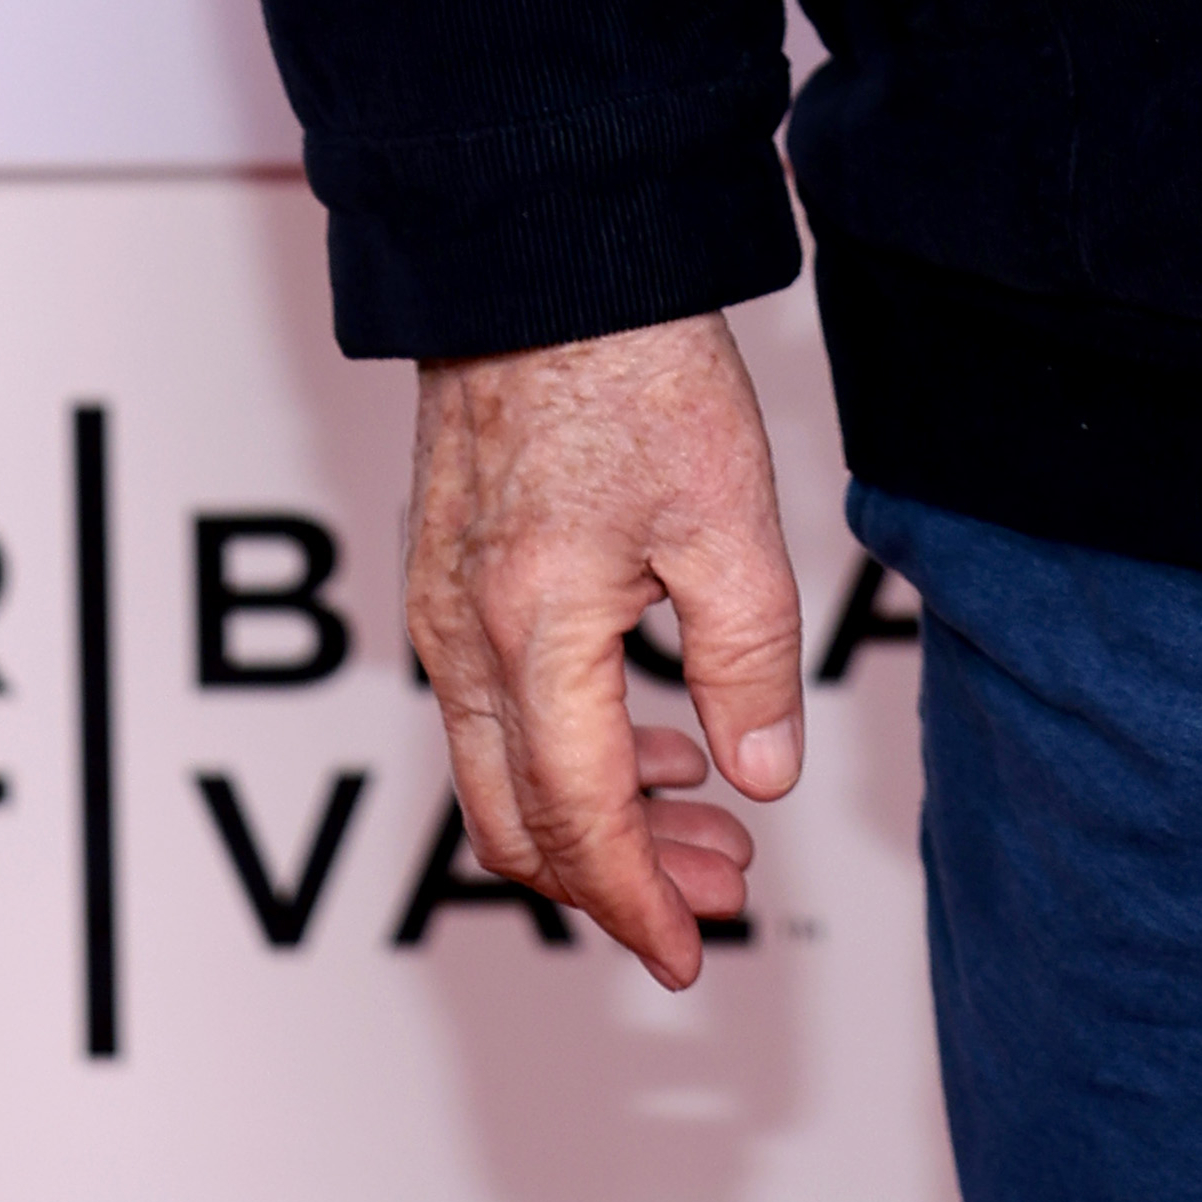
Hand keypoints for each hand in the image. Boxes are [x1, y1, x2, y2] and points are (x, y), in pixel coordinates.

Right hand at [406, 312, 803, 988]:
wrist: (543, 249)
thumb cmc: (636, 363)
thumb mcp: (730, 514)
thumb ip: (747, 658)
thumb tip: (760, 780)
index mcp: (536, 633)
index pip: (580, 823)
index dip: (639, 902)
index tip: (692, 952)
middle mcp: (464, 635)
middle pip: (520, 822)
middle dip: (619, 880)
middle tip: (718, 890)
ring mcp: (441, 602)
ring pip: (497, 770)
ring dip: (595, 818)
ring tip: (704, 813)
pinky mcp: (445, 566)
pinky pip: (486, 708)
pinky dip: (561, 750)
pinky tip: (645, 732)